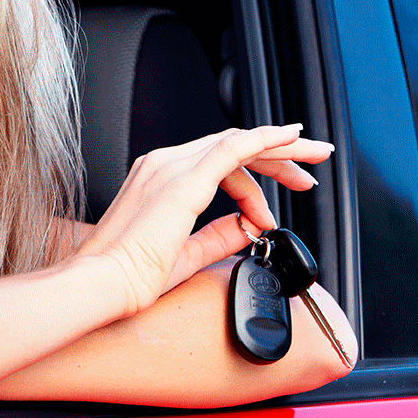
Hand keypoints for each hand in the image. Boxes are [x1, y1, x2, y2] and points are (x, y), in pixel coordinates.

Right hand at [80, 125, 332, 317]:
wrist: (104, 281)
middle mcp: (162, 164)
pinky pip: (232, 148)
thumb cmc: (129, 275)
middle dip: (277, 155)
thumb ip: (219, 234)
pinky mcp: (183, 180)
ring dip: (280, 149)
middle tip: (311, 165)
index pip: (217, 163)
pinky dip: (264, 139)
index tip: (278, 198)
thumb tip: (249, 226)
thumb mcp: (187, 252)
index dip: (256, 178)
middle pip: (232, 146)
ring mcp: (170, 167)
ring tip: (313, 160)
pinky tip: (291, 137)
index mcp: (157, 178)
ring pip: (238, 144)